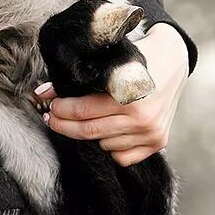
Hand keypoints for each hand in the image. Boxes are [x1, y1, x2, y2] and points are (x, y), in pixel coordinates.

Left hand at [32, 23, 189, 166]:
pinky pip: (123, 157)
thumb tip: (43, 94)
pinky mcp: (158, 142)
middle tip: (51, 117)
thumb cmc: (135, 56)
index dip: (61, 109)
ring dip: (89, 134)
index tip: (50, 105)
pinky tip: (107, 129)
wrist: (172, 59)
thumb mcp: (107, 62)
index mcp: (129, 95)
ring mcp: (151, 133)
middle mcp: (142, 118)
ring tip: (84, 118)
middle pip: (89, 132)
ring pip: (104, 145)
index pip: (83, 111)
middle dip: (64, 125)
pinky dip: (110, 146)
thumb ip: (77, 79)